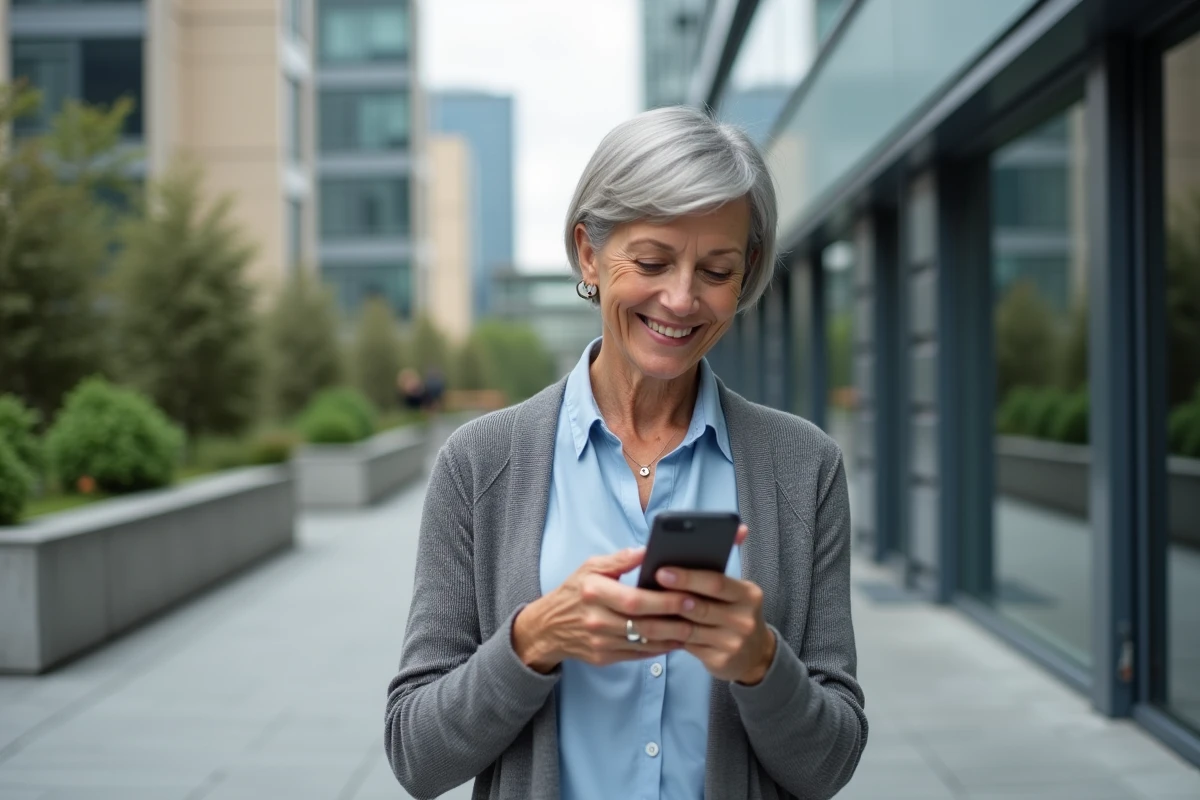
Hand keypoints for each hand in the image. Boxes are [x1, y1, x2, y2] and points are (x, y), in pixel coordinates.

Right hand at [512, 547, 697, 672]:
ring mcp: (600, 642)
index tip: (688, 593)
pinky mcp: (604, 658)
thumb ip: (620, 559)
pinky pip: (638, 655)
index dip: (663, 599)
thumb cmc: (575, 592)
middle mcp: (596, 620)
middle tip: (700, 611)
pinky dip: (660, 648)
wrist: (548, 627)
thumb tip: (648, 550)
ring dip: (673, 636)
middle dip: (675, 618)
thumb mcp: (590, 567)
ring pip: (644, 642)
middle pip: (643, 623)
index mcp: (593, 592)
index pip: (634, 599)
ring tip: (695, 626)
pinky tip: (676, 640)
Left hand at [656, 525, 776, 684]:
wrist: (756, 655)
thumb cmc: (735, 613)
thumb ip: (714, 576)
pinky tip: (650, 632)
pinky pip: (688, 647)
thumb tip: (688, 548)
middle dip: (670, 599)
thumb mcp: (736, 593)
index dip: (688, 577)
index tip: (661, 571)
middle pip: (701, 607)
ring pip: (689, 630)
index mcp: (748, 594)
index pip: (716, 582)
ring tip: (637, 613)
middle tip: (642, 591)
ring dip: (661, 622)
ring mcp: (733, 643)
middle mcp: (744, 619)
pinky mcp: (721, 661)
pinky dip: (667, 638)